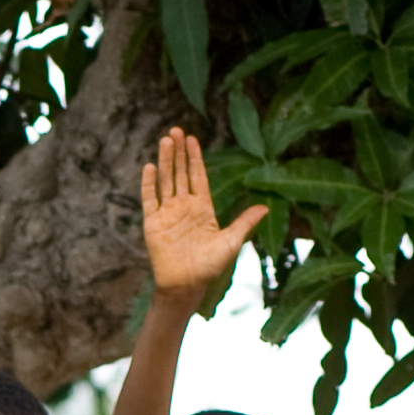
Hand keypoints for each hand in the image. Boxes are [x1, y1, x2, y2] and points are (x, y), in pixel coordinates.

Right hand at [137, 126, 266, 305]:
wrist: (186, 284)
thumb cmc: (209, 266)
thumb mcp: (232, 241)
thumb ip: (245, 222)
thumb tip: (265, 207)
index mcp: (203, 208)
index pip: (198, 176)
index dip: (195, 157)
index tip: (192, 138)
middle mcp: (184, 206)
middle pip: (180, 173)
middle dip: (179, 152)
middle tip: (175, 130)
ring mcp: (167, 213)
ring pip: (166, 181)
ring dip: (166, 160)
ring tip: (165, 140)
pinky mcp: (153, 223)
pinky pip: (149, 199)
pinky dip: (148, 184)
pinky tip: (150, 166)